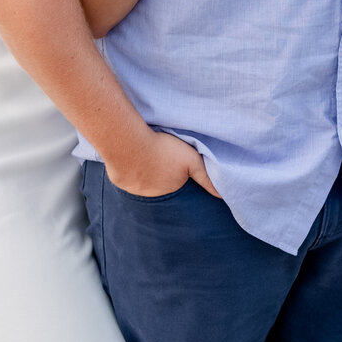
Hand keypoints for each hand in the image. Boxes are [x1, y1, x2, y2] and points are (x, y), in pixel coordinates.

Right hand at [106, 129, 220, 198]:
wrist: (129, 144)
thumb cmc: (162, 149)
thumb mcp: (192, 160)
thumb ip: (206, 178)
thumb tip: (222, 196)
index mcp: (171, 188)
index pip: (176, 182)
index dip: (176, 171)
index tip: (172, 162)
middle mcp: (153, 194)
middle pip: (158, 182)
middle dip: (159, 173)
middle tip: (158, 156)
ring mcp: (134, 189)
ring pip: (141, 181)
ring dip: (143, 171)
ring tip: (143, 155)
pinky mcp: (119, 181)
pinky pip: (125, 176)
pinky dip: (127, 168)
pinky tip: (129, 157)